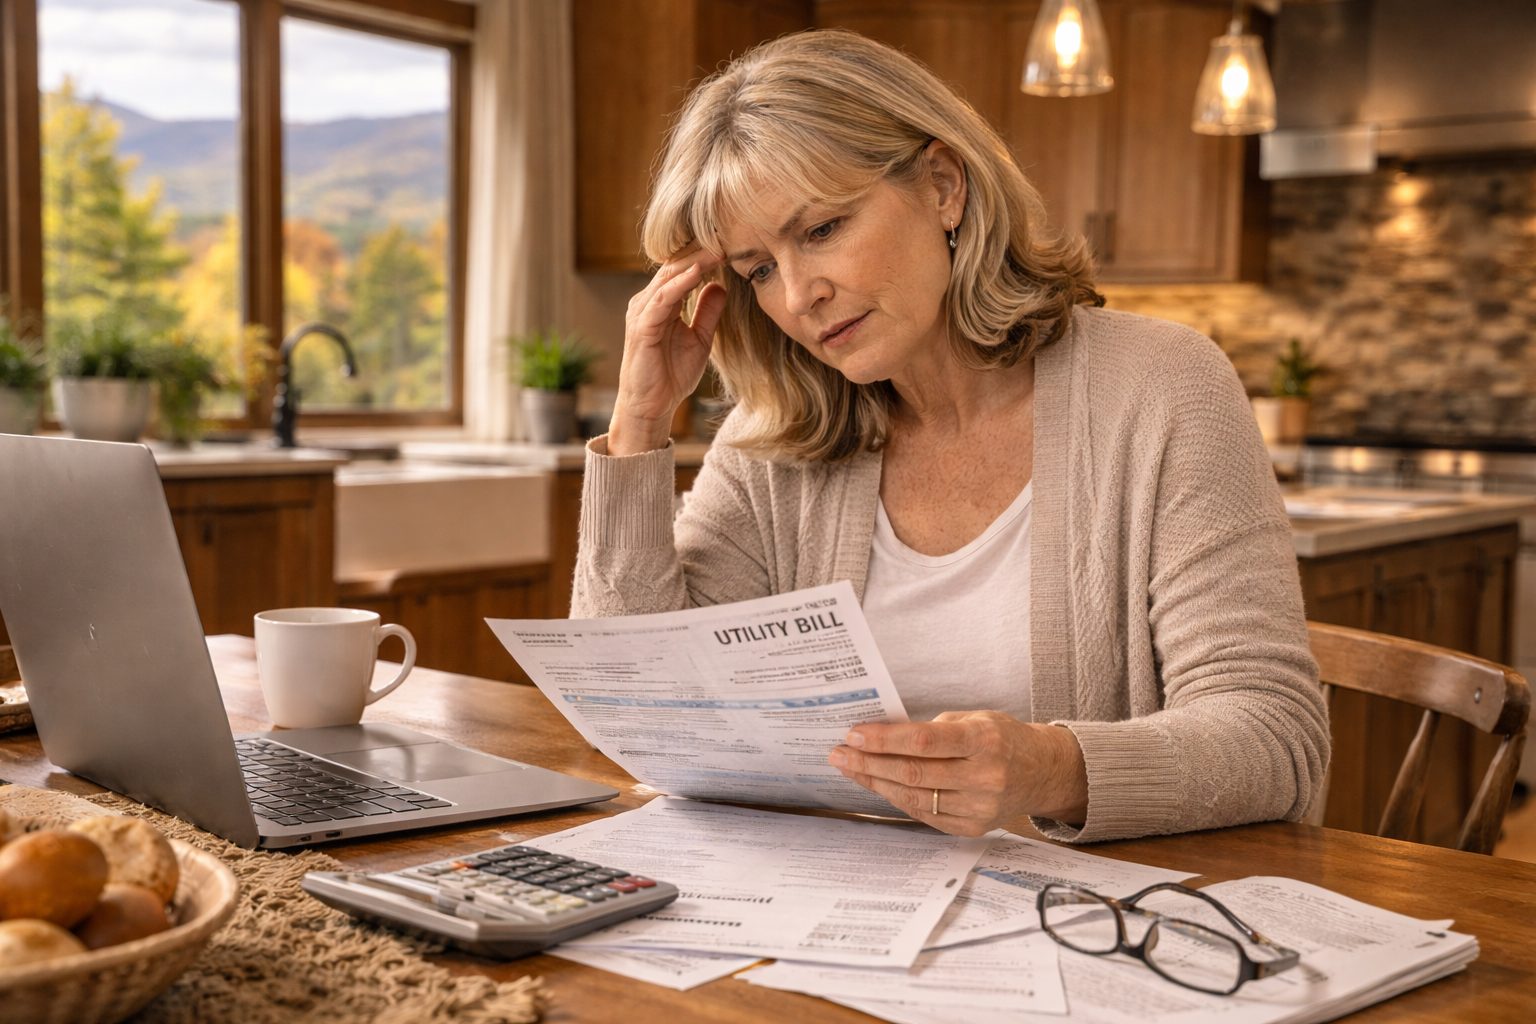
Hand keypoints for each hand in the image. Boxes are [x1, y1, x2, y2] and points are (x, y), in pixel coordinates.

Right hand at [608, 249, 727, 454]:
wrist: (652, 406)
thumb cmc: (671, 375)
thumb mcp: (700, 339)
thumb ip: (707, 312)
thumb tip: (720, 285)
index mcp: (661, 303)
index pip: (682, 270)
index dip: (705, 256)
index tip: (731, 244)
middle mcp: (648, 302)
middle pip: (675, 267)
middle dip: (700, 251)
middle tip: (726, 236)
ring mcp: (642, 312)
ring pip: (668, 277)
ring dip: (693, 262)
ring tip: (717, 248)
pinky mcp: (642, 327)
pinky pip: (662, 299)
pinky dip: (680, 284)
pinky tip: (698, 272)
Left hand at [827, 712, 1088, 836]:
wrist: (1041, 772)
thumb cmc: (1001, 738)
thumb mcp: (975, 718)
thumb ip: (934, 729)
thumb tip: (882, 735)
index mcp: (984, 741)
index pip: (925, 742)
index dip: (884, 740)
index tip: (854, 734)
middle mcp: (984, 777)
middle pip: (913, 774)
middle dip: (869, 763)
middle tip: (839, 753)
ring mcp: (978, 808)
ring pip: (913, 798)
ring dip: (875, 783)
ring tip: (849, 768)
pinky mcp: (971, 828)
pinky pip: (923, 814)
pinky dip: (896, 798)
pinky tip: (877, 784)